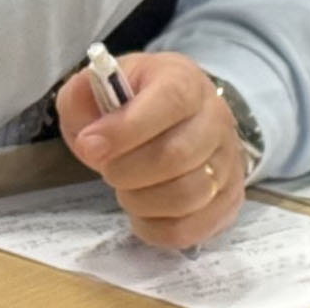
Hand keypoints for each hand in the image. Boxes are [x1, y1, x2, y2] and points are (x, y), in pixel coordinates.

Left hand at [53, 52, 250, 249]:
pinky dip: (155, 229)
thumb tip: (91, 139)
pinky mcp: (228, 199)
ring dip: (140, 201)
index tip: (89, 147)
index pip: (170, 101)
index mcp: (184, 80)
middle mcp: (216, 118)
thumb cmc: (131, 106)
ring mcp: (228, 162)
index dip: (126, 129)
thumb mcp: (98, 88)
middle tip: (107, 169)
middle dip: (126, 171)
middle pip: (177, 155)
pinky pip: (191, 229)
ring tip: (125, 188)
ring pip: (187, 196)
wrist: (173, 123)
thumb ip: (81, 99)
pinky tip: (142, 212)